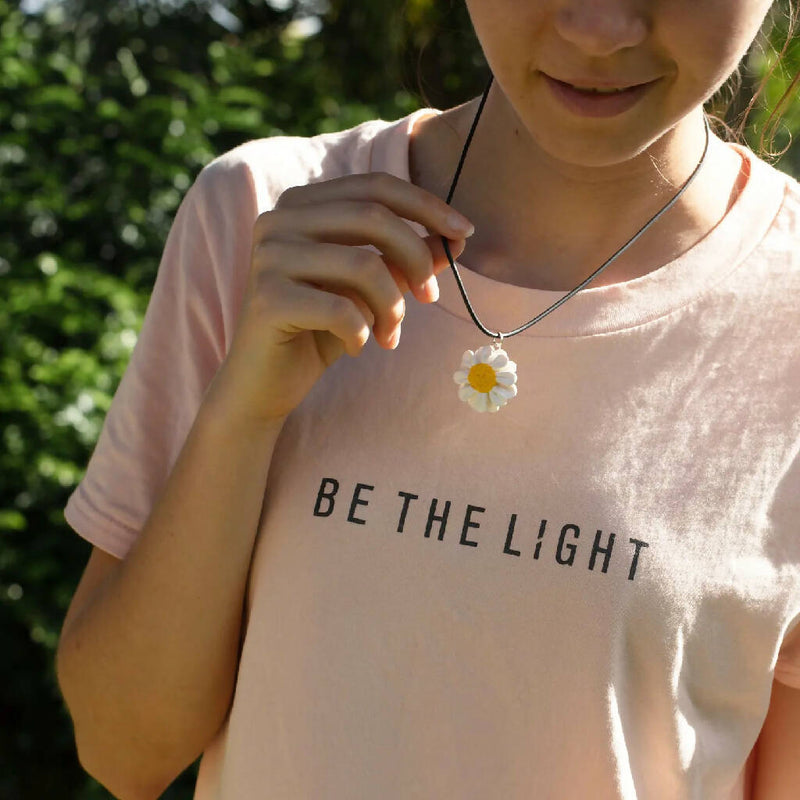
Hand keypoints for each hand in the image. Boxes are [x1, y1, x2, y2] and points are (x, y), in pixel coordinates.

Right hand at [204, 171, 473, 424]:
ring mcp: (268, 256)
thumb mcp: (370, 290)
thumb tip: (457, 237)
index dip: (426, 205)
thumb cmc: (320, 330)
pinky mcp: (266, 298)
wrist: (264, 382)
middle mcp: (278, 219)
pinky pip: (341, 310)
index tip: (465, 233)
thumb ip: (405, 259)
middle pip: (374, 217)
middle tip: (431, 297)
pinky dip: (362, 333)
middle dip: (416, 258)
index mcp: (302, 205)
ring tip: (390, 335)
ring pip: (364, 265)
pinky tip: (356, 347)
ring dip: (393, 307)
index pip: (375, 186)